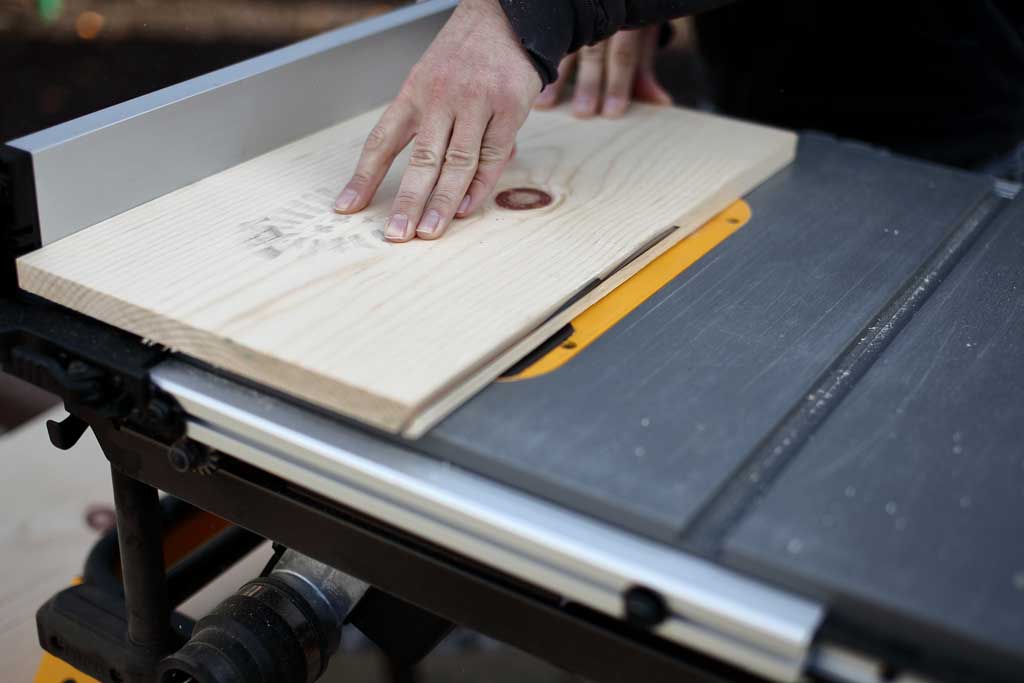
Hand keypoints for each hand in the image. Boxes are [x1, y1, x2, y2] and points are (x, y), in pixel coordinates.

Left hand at [333, 0, 541, 241]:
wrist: (508, 16)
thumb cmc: (466, 54)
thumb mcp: (432, 78)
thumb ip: (431, 125)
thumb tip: (431, 172)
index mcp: (414, 92)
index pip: (382, 141)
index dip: (363, 177)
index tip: (347, 207)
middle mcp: (441, 98)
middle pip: (420, 159)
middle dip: (407, 201)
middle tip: (396, 234)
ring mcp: (477, 104)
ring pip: (456, 163)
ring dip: (441, 202)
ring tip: (428, 233)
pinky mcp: (510, 108)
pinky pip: (492, 156)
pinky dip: (479, 186)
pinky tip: (464, 209)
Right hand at [534, 26, 670, 118]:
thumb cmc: (628, 20)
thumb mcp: (641, 41)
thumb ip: (644, 73)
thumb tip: (663, 103)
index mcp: (628, 24)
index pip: (624, 56)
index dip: (619, 84)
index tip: (612, 113)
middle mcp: (603, 19)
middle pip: (595, 54)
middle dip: (589, 84)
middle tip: (582, 113)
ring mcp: (579, 18)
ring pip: (567, 47)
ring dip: (556, 78)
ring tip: (545, 105)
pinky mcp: (560, 20)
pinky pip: (549, 38)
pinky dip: (538, 60)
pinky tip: (526, 78)